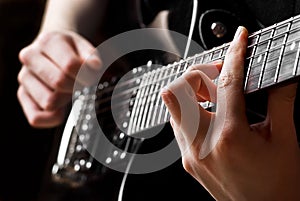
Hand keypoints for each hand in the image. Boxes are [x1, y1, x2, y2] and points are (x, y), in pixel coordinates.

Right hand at [17, 30, 101, 127]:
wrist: (52, 49)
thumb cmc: (72, 51)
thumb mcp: (85, 47)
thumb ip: (91, 56)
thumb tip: (94, 66)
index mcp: (48, 42)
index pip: (70, 65)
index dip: (86, 76)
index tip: (91, 77)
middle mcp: (30, 57)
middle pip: (59, 83)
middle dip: (76, 87)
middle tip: (81, 84)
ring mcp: (24, 77)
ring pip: (49, 101)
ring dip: (65, 101)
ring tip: (69, 91)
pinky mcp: (22, 95)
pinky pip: (36, 118)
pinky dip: (52, 119)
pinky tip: (62, 110)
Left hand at [161, 27, 299, 200]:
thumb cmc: (277, 188)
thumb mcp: (285, 142)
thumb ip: (281, 104)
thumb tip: (281, 79)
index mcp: (229, 137)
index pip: (227, 83)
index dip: (234, 55)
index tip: (238, 41)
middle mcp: (202, 145)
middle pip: (176, 91)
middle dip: (197, 74)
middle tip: (219, 77)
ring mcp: (190, 155)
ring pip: (172, 109)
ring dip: (190, 93)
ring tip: (213, 94)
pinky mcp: (187, 162)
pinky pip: (178, 126)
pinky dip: (189, 112)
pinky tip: (208, 115)